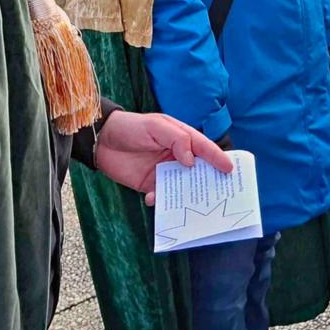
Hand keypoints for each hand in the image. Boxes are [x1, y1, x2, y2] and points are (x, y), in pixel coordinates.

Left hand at [94, 111, 232, 205]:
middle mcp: (177, 156)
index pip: (204, 148)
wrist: (100, 141)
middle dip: (208, 181)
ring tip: (190, 204)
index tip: (229, 169)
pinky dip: (160, 201)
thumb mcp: (155, 126)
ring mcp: (164, 171)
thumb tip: (191, 160)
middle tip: (218, 193)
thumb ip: (176, 139)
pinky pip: (162, 196)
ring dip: (186, 195)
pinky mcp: (150, 184)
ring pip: (182, 186)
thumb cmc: (130, 127)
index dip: (218, 158)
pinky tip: (152, 198)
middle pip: (198, 170)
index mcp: (182, 137)